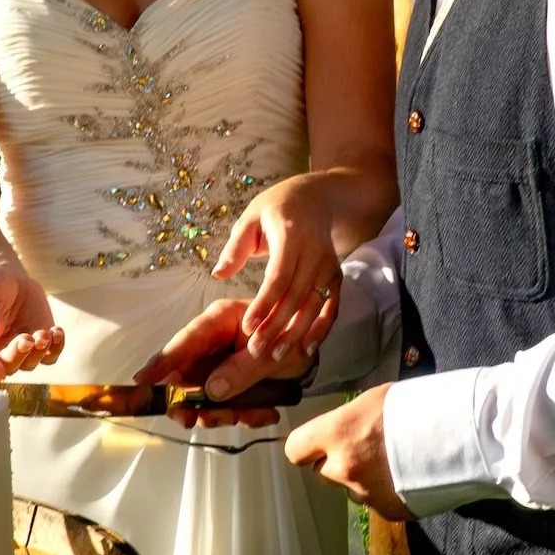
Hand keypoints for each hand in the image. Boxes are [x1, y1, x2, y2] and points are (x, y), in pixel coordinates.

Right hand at [0, 255, 63, 382]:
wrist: (7, 278)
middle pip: (7, 366)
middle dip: (18, 355)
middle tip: (26, 339)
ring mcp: (18, 350)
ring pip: (29, 364)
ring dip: (38, 352)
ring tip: (43, 332)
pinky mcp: (38, 344)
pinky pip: (50, 355)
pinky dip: (56, 348)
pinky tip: (56, 332)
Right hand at [137, 297, 314, 427]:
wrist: (312, 348)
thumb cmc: (292, 335)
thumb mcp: (272, 353)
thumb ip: (242, 371)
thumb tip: (210, 392)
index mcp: (219, 321)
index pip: (184, 342)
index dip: (161, 363)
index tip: (141, 382)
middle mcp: (212, 343)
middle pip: (185, 376)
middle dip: (190, 402)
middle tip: (193, 420)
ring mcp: (217, 365)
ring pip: (201, 397)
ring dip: (220, 414)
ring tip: (248, 416)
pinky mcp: (228, 385)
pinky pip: (223, 407)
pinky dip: (242, 416)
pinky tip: (264, 414)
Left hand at [212, 176, 343, 364]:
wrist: (316, 198)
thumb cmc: (276, 209)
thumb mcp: (251, 216)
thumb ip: (235, 247)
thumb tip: (218, 274)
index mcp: (291, 236)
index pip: (278, 277)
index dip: (264, 304)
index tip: (248, 327)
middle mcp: (314, 253)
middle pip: (295, 296)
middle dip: (276, 326)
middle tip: (255, 351)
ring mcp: (328, 266)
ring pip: (313, 305)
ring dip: (296, 333)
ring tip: (276, 356)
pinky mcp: (336, 276)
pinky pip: (330, 307)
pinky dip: (320, 329)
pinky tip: (306, 348)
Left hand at [285, 385, 406, 516]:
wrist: (461, 435)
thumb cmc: (419, 407)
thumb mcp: (374, 400)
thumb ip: (347, 422)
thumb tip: (337, 432)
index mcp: (337, 434)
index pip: (295, 449)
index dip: (306, 447)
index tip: (316, 444)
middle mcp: (345, 468)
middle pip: (322, 474)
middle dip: (337, 464)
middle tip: (365, 449)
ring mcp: (367, 495)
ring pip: (352, 491)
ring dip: (365, 480)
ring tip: (394, 461)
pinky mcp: (390, 511)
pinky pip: (378, 504)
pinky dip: (389, 493)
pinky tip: (408, 476)